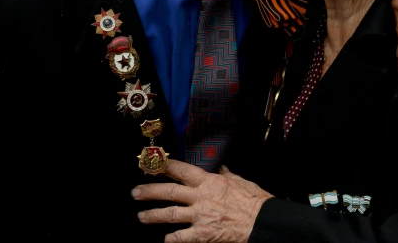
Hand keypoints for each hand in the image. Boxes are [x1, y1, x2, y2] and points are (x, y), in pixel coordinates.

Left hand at [133, 160, 272, 242]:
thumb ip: (227, 175)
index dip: (164, 166)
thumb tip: (222, 168)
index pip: (181, 170)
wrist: (262, 221)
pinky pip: (182, 237)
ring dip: (153, 215)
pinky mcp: (203, 234)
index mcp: (209, 181)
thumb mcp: (240, 181)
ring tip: (141, 216)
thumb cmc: (254, 200)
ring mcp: (200, 216)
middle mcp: (200, 197)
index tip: (152, 163)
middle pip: (169, 192)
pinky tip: (164, 240)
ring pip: (170, 214)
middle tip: (135, 192)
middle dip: (149, 192)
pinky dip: (172, 239)